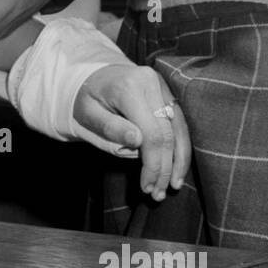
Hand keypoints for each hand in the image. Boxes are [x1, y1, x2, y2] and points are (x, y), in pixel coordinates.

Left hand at [73, 66, 190, 202]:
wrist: (93, 74)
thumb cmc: (87, 97)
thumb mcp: (87, 112)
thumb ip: (109, 126)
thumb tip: (136, 142)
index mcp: (129, 87)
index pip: (150, 134)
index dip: (153, 165)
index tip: (147, 186)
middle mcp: (150, 82)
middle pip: (167, 134)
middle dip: (165, 168)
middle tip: (158, 193)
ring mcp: (162, 85)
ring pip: (179, 129)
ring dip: (178, 160)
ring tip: (172, 185)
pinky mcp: (167, 92)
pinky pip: (180, 123)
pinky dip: (180, 146)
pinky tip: (177, 166)